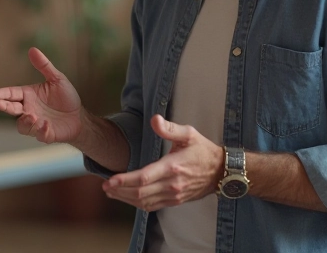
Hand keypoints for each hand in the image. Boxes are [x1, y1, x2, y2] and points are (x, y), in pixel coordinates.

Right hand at [0, 47, 83, 143]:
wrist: (79, 117)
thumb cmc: (66, 98)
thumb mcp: (57, 79)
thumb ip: (44, 65)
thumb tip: (32, 49)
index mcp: (28, 95)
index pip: (11, 93)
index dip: (1, 94)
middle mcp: (28, 109)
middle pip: (11, 109)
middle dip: (4, 106)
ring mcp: (35, 123)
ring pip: (22, 125)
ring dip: (25, 121)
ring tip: (32, 116)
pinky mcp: (45, 134)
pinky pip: (39, 134)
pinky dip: (41, 130)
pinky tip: (45, 124)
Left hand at [102, 115, 223, 211]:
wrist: (221, 171)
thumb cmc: (203, 150)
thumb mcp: (189, 134)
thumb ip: (170, 128)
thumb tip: (155, 120)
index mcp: (173, 167)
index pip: (144, 177)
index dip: (125, 180)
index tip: (110, 180)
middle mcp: (172, 184)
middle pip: (140, 192)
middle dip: (120, 190)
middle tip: (105, 187)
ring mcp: (174, 195)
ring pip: (144, 202)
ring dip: (126, 198)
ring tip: (111, 192)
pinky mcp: (175, 201)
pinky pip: (153, 206)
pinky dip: (137, 204)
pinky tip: (127, 198)